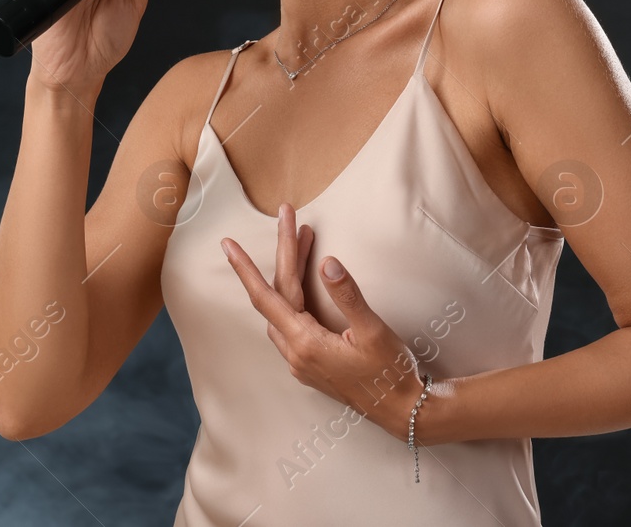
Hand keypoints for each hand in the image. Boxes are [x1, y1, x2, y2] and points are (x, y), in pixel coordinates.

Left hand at [220, 203, 428, 438]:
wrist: (403, 410)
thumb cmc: (390, 372)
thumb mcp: (373, 330)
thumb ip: (347, 295)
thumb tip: (327, 263)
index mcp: (306, 343)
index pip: (267, 296)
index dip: (245, 268)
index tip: (227, 245)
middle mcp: (296, 355)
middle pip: (277, 296)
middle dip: (283, 255)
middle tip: (289, 220)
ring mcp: (301, 363)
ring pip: (282, 310)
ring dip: (289, 275)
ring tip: (304, 242)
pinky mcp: (310, 366)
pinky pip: (291, 324)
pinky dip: (294, 297)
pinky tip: (306, 283)